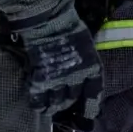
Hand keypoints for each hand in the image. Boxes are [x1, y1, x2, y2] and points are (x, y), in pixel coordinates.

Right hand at [14, 4, 103, 119]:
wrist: (50, 22)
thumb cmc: (70, 28)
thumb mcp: (86, 45)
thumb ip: (85, 61)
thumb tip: (84, 71)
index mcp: (92, 67)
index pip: (94, 91)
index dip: (91, 103)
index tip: (88, 110)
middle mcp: (77, 77)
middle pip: (73, 98)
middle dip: (68, 104)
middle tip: (63, 105)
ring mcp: (59, 79)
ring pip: (57, 102)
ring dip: (53, 107)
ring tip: (50, 109)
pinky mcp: (41, 79)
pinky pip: (39, 99)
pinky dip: (38, 104)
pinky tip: (38, 106)